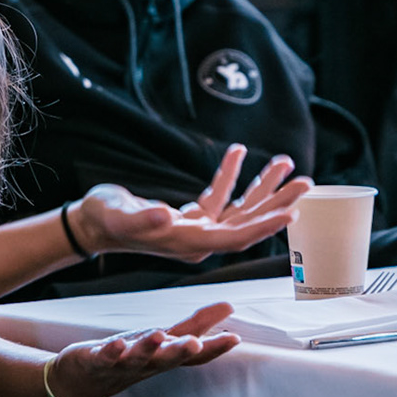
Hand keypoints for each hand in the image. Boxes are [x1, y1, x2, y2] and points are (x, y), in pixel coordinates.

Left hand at [45, 302, 240, 396]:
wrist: (82, 381)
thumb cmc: (129, 358)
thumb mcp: (165, 339)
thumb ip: (196, 325)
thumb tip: (228, 307)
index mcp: (165, 357)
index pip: (193, 356)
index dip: (214, 348)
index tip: (234, 338)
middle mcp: (147, 364)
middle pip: (168, 359)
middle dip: (183, 351)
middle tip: (198, 344)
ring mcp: (122, 365)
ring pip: (138, 358)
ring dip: (149, 348)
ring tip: (159, 335)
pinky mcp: (97, 361)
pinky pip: (105, 358)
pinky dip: (112, 351)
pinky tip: (118, 343)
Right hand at [72, 144, 309, 264]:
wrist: (90, 223)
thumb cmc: (103, 220)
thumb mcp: (119, 217)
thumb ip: (141, 218)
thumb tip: (164, 215)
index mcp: (189, 244)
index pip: (236, 237)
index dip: (264, 225)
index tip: (291, 211)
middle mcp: (199, 240)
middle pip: (247, 223)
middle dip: (276, 202)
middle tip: (306, 181)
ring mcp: (195, 229)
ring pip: (238, 209)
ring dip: (261, 187)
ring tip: (285, 163)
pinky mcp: (188, 217)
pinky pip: (218, 196)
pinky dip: (229, 175)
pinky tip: (238, 153)